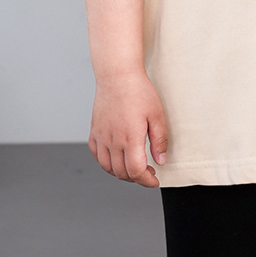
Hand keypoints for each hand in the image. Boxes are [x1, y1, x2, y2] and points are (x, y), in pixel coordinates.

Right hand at [88, 70, 167, 187]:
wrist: (117, 75)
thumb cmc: (139, 91)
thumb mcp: (157, 115)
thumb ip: (159, 140)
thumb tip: (160, 161)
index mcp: (130, 138)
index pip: (135, 171)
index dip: (146, 181)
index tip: (154, 180)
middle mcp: (113, 141)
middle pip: (122, 173)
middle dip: (136, 178)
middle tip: (148, 171)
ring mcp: (101, 137)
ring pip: (107, 167)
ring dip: (121, 173)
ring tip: (133, 166)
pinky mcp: (95, 131)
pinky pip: (97, 155)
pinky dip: (106, 162)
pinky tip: (116, 157)